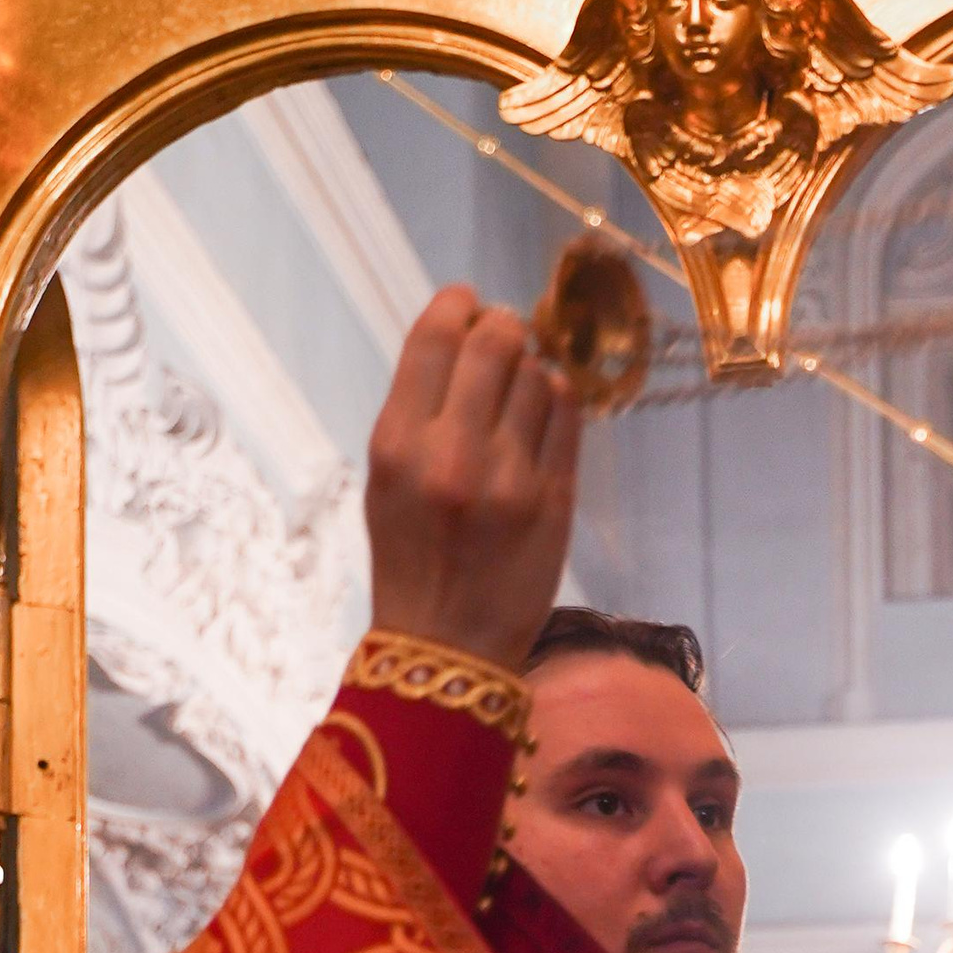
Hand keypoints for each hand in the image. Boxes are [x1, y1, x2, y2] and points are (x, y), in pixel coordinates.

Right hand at [365, 286, 582, 671]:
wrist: (447, 648)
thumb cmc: (411, 560)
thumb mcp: (387, 481)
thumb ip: (418, 410)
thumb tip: (462, 336)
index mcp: (397, 444)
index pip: (435, 338)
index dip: (457, 305)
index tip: (467, 303)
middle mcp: (453, 454)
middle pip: (495, 343)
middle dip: (502, 326)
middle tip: (503, 335)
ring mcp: (509, 479)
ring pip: (537, 375)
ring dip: (531, 368)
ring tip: (517, 391)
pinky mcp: (554, 502)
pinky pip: (566, 416)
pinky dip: (557, 400)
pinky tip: (543, 411)